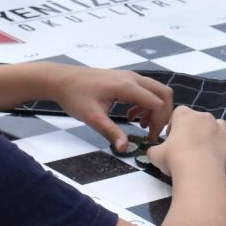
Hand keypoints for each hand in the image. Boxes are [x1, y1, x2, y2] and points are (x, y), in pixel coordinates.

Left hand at [47, 66, 172, 150]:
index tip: (150, 137)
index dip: (159, 122)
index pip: (157, 102)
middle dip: (164, 114)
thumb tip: (123, 148)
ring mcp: (130, 76)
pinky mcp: (125, 79)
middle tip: (153, 132)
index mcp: (126, 86)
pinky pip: (146, 89)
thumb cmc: (75, 96)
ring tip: (142, 125)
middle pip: (164, 93)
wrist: (62, 80)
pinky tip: (131, 116)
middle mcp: (132, 78)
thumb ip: (110, 132)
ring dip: (155, 109)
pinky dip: (146, 104)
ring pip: (156, 90)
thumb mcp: (92, 118)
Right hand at [144, 106, 225, 176]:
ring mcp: (221, 129)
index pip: (178, 113)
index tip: (171, 139)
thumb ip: (154, 150)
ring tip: (206, 148)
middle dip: (194, 130)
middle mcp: (205, 117)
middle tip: (187, 148)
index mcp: (185, 115)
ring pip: (219, 124)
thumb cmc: (174, 158)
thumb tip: (152, 152)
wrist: (198, 170)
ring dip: (214, 132)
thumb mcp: (155, 154)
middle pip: (199, 119)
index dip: (174, 125)